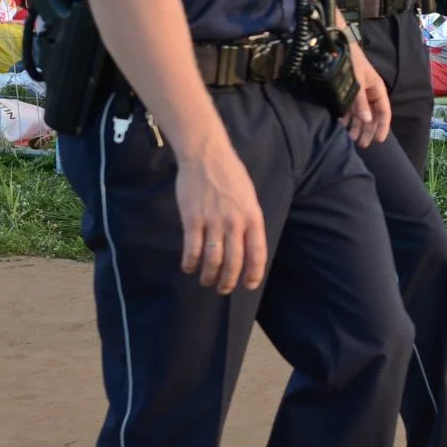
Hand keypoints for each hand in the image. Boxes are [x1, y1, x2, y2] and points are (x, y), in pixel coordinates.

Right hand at [177, 138, 265, 293]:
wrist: (206, 156)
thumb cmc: (230, 175)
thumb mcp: (249, 197)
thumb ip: (249, 220)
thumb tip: (247, 244)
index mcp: (253, 217)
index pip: (257, 253)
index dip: (254, 273)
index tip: (250, 285)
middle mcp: (235, 222)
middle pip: (234, 261)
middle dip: (229, 280)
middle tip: (224, 289)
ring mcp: (213, 221)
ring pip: (213, 259)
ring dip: (209, 275)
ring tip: (206, 281)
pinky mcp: (192, 219)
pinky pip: (192, 248)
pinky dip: (190, 262)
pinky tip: (188, 267)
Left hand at [344, 40, 392, 147]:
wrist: (335, 45)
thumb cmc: (350, 62)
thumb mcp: (356, 82)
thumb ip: (361, 102)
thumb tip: (368, 121)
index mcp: (377, 89)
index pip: (384, 112)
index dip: (382, 127)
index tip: (379, 140)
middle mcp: (369, 93)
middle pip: (372, 116)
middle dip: (368, 130)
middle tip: (362, 145)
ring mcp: (358, 93)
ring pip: (360, 113)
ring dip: (357, 126)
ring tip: (351, 138)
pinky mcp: (346, 91)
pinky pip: (349, 108)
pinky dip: (347, 118)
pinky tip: (342, 126)